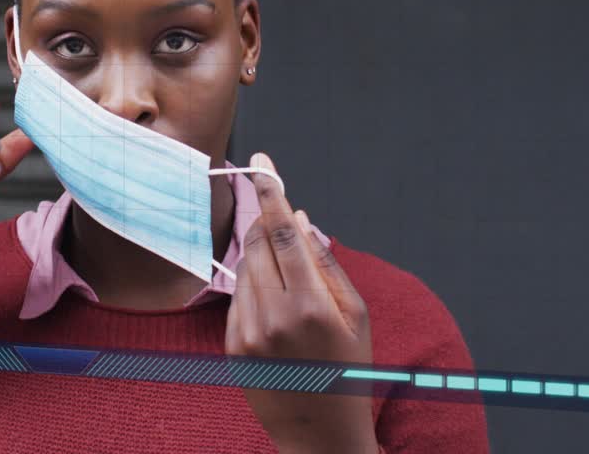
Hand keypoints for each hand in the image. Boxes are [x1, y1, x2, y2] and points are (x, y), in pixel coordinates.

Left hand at [225, 152, 377, 453]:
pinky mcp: (232, 347)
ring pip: (245, 269)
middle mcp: (275, 317)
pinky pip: (237, 298)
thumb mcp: (356, 315)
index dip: (272, 193)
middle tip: (278, 217)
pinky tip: (276, 309)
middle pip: (258, 244)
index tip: (262, 163)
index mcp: (312, 306)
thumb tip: (299, 220)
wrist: (320, 433)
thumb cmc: (348, 369)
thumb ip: (326, 264)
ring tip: (290, 282)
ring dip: (262, 258)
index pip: (283, 233)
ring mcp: (248, 334)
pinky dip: (254, 289)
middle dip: (267, 223)